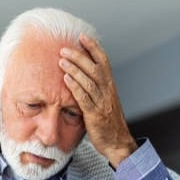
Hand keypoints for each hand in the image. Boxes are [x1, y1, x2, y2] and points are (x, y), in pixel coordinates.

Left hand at [59, 34, 137, 167]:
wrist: (118, 143)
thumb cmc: (108, 122)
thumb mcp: (104, 101)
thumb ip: (95, 88)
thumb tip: (80, 75)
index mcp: (110, 86)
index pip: (103, 62)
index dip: (93, 48)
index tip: (82, 36)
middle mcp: (108, 91)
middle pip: (95, 68)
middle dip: (79, 56)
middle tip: (64, 48)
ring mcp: (102, 103)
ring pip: (89, 81)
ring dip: (75, 69)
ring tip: (61, 60)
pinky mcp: (95, 115)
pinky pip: (85, 98)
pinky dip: (75, 87)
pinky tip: (66, 79)